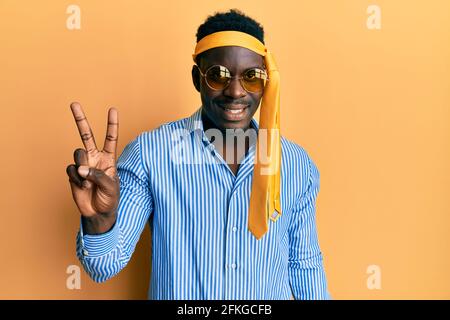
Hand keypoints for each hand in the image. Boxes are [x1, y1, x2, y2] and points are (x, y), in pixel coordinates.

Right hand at [66, 102, 118, 231]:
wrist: (98, 213)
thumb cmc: (110, 198)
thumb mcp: (111, 186)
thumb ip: (97, 174)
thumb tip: (80, 168)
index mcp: (109, 158)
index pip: (111, 138)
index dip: (112, 124)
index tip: (113, 109)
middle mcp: (95, 158)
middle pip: (86, 135)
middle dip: (80, 119)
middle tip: (74, 103)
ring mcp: (83, 164)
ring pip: (77, 153)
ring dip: (83, 166)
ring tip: (88, 180)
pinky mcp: (73, 173)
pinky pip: (71, 169)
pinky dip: (76, 178)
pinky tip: (82, 186)